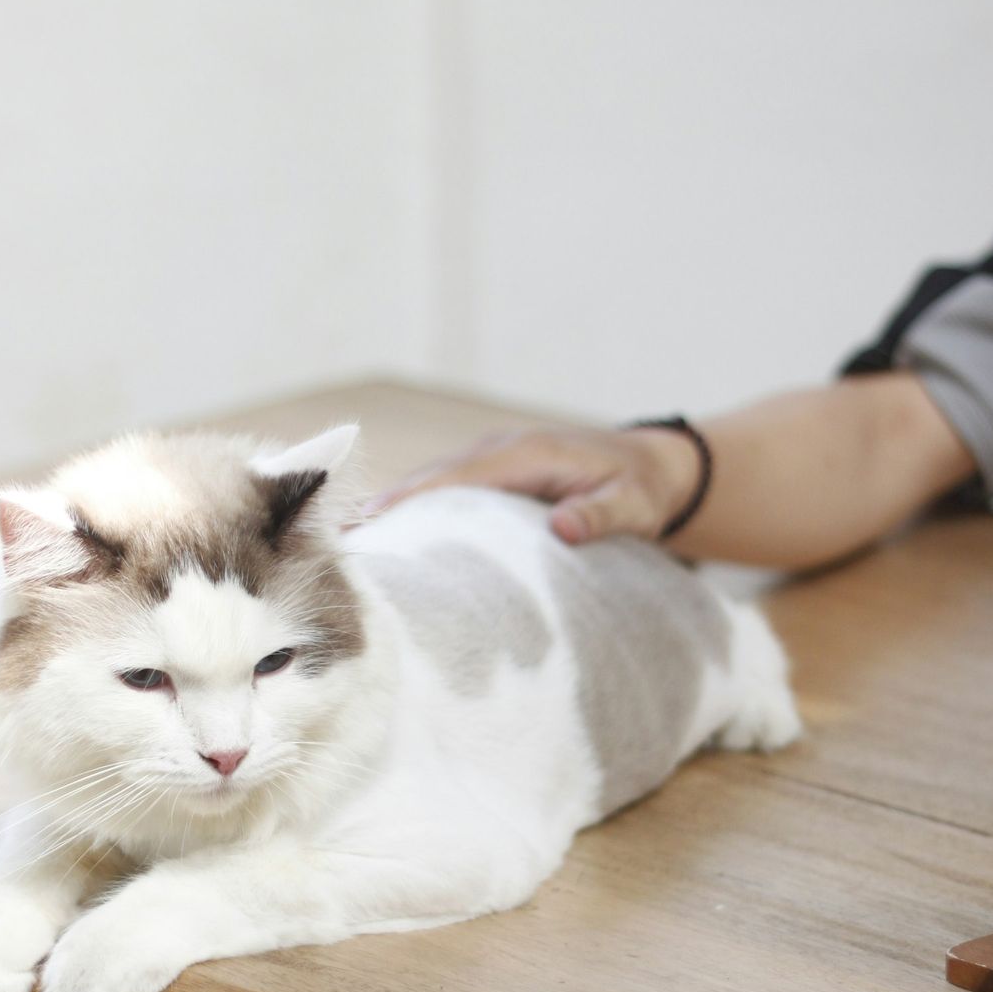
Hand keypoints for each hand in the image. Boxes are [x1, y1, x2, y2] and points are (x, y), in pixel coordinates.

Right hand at [364, 425, 701, 543]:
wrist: (655, 467)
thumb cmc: (642, 489)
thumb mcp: (634, 505)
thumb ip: (601, 515)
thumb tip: (561, 526)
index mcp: (527, 454)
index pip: (459, 476)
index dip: (414, 497)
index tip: (373, 521)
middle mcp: (501, 450)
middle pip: (431, 477)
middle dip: (386, 504)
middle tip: (338, 538)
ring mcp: (494, 459)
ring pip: (432, 482)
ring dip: (392, 507)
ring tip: (344, 541)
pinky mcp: (493, 475)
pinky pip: (445, 489)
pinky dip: (413, 507)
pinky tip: (384, 536)